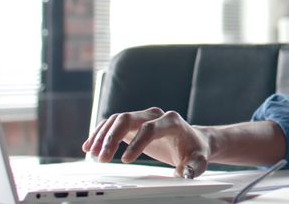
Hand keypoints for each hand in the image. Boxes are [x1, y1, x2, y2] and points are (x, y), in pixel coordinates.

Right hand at [82, 107, 209, 177]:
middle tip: (102, 159)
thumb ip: (194, 165)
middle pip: (128, 118)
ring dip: (102, 136)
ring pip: (117, 119)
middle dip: (112, 138)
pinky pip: (113, 123)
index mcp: (172, 121)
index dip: (136, 143)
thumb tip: (183, 173)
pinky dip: (100, 133)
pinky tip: (90, 146)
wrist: (193, 139)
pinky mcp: (134, 123)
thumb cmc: (195, 149)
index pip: (150, 128)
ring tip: (92, 155)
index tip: (125, 161)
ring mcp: (143, 117)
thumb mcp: (199, 159)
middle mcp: (155, 115)